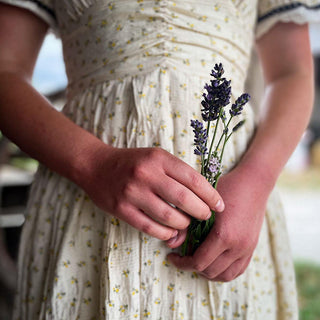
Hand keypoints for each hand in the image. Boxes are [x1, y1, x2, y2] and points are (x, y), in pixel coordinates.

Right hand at [78, 144, 224, 240]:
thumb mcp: (155, 157)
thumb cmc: (132, 163)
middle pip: (183, 198)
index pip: (192, 178)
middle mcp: (146, 174)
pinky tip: (171, 233)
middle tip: (205, 217)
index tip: (219, 205)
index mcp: (158, 158)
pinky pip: (150, 227)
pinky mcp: (122, 208)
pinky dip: (165, 233)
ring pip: (168, 216)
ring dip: (183, 224)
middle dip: (201, 211)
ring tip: (187, 224)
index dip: (210, 194)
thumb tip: (202, 195)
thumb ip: (176, 172)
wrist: (96, 166)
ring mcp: (133, 192)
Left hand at [167, 164, 269, 280]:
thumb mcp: (202, 203)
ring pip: (224, 276)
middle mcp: (238, 246)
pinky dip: (223, 271)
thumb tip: (171, 244)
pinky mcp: (252, 248)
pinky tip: (213, 262)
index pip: (199, 262)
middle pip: (210, 271)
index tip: (172, 257)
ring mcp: (247, 249)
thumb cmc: (227, 188)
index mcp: (224, 235)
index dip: (182, 263)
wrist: (254, 183)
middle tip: (182, 256)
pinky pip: (238, 271)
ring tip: (197, 261)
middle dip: (192, 267)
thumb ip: (187, 225)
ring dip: (208, 272)